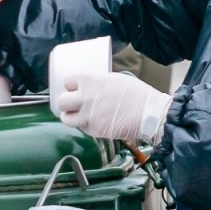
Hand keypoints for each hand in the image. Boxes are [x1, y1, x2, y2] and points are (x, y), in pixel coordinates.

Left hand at [55, 72, 172, 142]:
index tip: (75, 87)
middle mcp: (86, 98)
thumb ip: (99, 82)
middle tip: (73, 103)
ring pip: (65, 118)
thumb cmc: (137, 95)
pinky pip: (81, 128)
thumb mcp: (115, 79)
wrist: (148, 114)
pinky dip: (85, 126)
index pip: (68, 81)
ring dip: (70, 116)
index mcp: (91, 81)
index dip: (71, 85)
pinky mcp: (94, 130)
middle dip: (66, 102)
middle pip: (61, 101)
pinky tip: (93, 122)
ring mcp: (88, 116)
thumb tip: (92, 85)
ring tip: (78, 115)